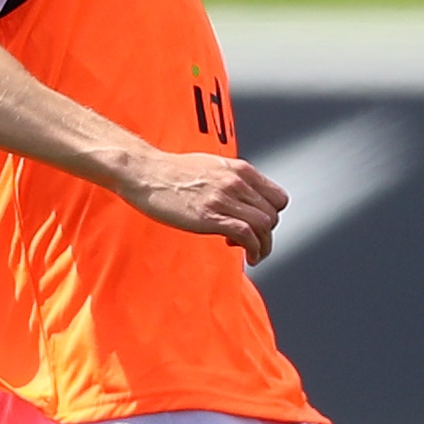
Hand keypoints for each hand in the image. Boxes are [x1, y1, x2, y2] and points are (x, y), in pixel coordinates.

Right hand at [121, 148, 286, 263]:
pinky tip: (247, 257)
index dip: (272, 216)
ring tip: (251, 254)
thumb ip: (230, 180)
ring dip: (263, 245)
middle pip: (273, 215)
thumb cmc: (171, 172)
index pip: (278, 197)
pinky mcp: (210, 215)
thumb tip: (241, 198)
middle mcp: (236, 182)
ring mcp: (224, 198)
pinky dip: (253, 249)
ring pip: (265, 226)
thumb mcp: (210, 167)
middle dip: (267, 234)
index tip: (258, 226)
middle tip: (250, 242)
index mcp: (240, 169)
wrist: (144, 172)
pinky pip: (246, 234)